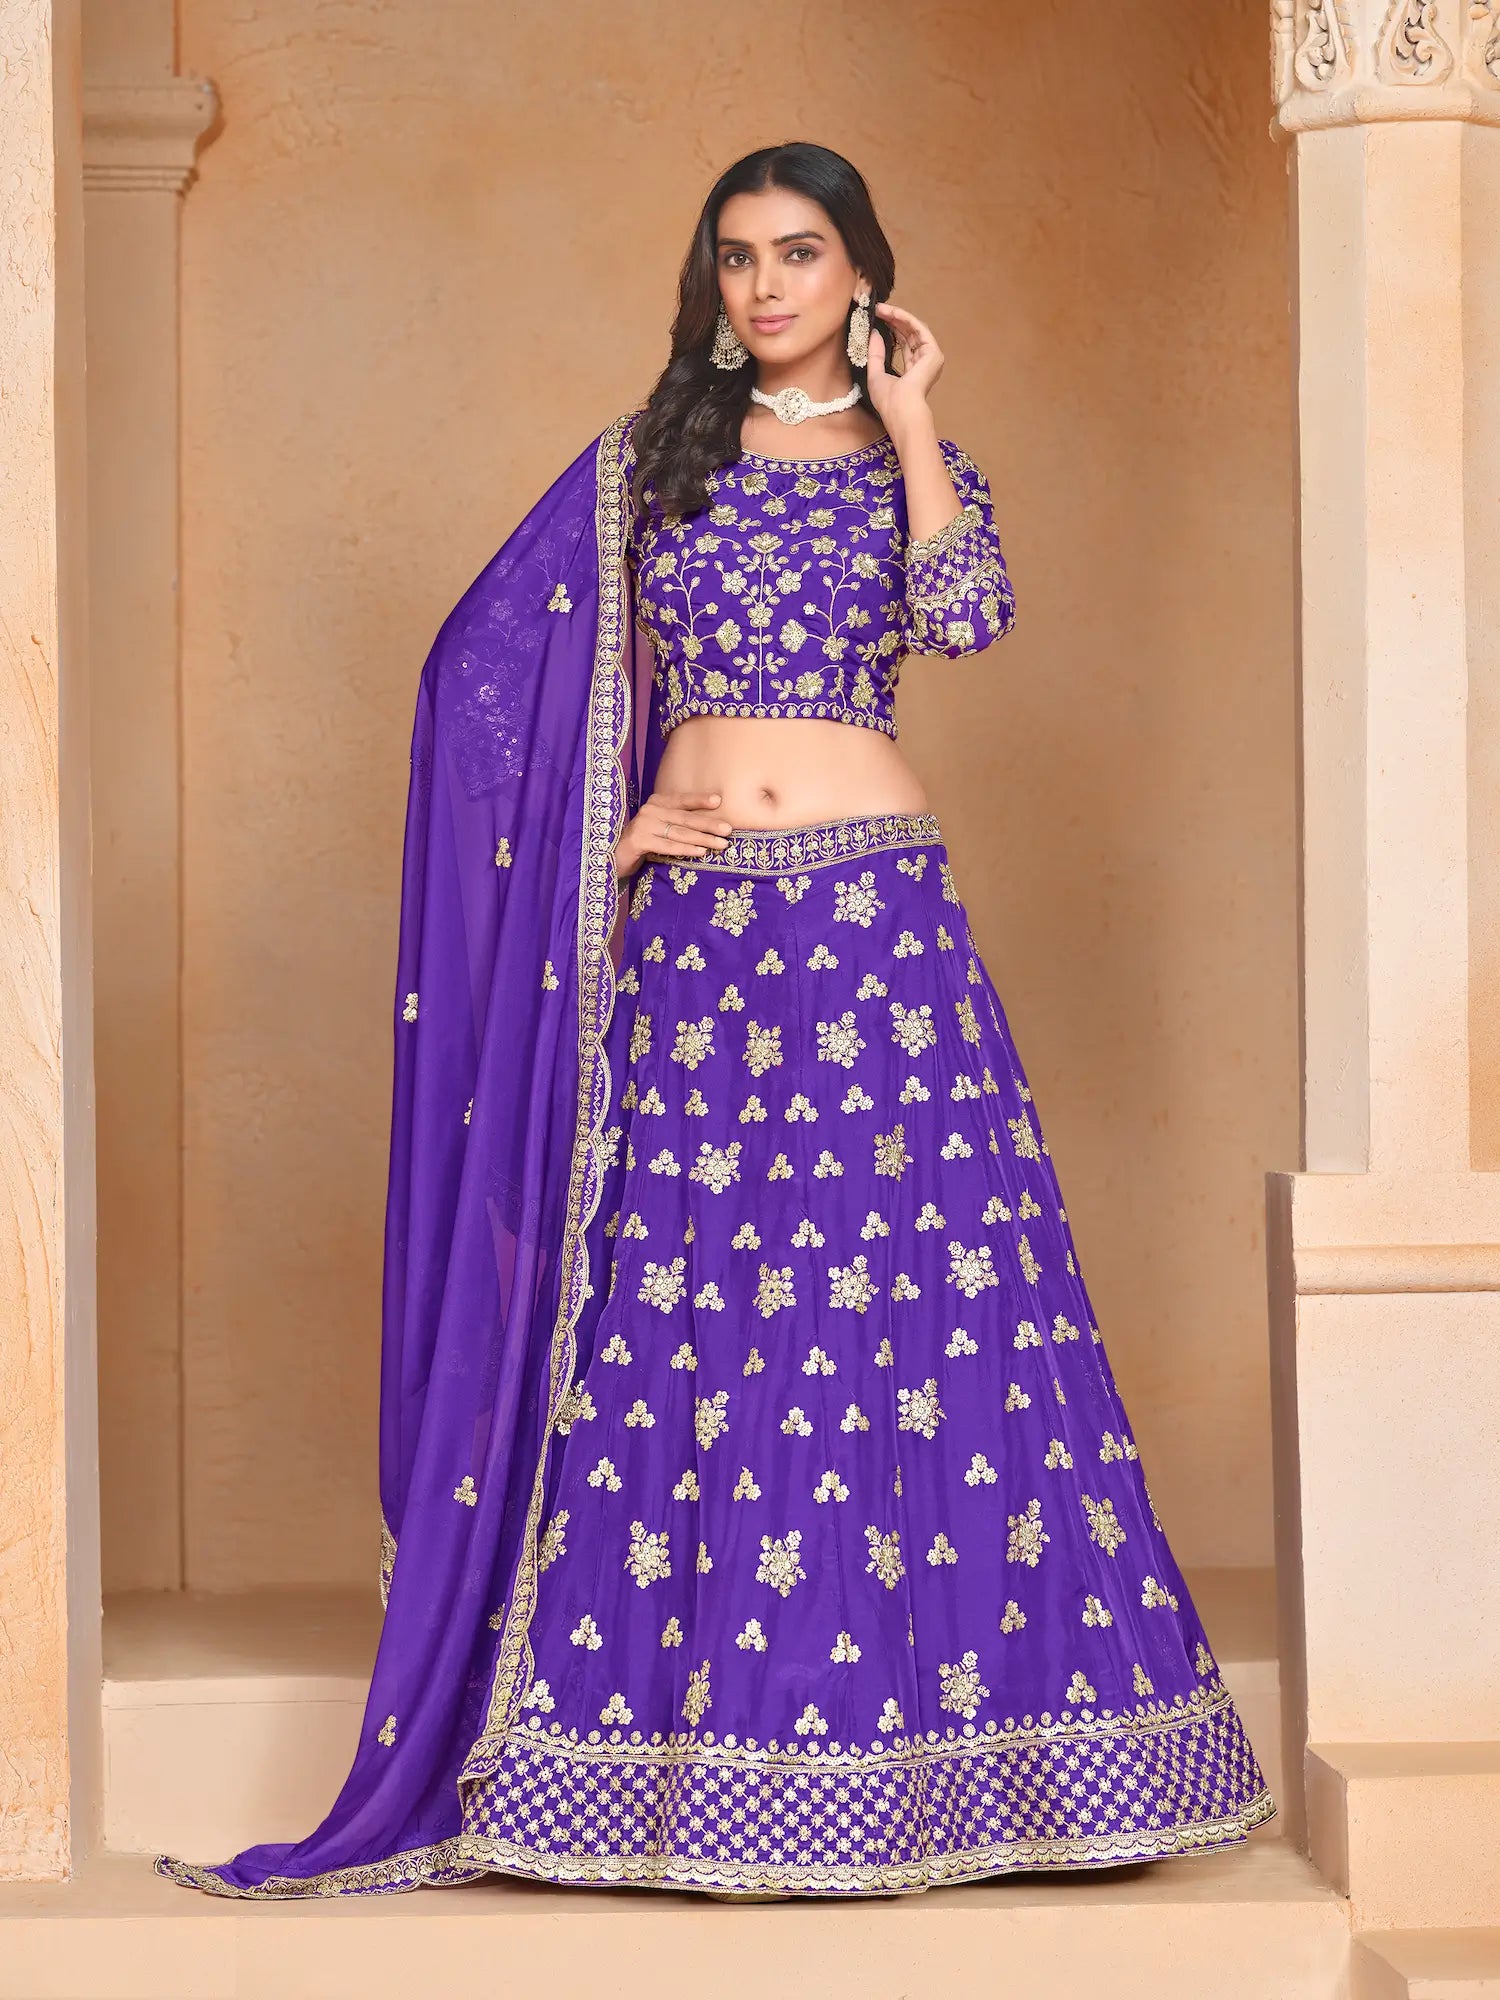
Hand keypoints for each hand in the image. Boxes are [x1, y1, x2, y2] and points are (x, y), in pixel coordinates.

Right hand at [615, 791, 733, 877]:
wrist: (615, 856)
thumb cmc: (644, 841)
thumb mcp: (661, 827)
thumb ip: (678, 821)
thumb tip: (710, 824)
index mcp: (657, 802)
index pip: (682, 800)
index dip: (700, 800)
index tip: (719, 801)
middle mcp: (650, 810)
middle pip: (685, 818)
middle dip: (708, 824)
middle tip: (728, 830)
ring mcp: (643, 825)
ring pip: (679, 832)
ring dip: (702, 838)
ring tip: (721, 844)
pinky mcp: (639, 840)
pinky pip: (667, 845)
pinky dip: (685, 849)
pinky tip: (701, 852)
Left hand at [865, 302, 944, 431]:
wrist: (900, 408)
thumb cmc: (888, 400)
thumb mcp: (876, 374)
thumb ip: (875, 354)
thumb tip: (874, 334)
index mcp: (913, 372)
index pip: (904, 345)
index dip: (891, 331)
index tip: (877, 320)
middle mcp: (924, 363)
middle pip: (909, 335)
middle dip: (893, 321)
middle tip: (878, 310)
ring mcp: (931, 358)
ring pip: (914, 330)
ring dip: (897, 317)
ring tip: (881, 309)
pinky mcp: (933, 352)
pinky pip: (919, 329)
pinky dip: (905, 319)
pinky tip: (892, 312)